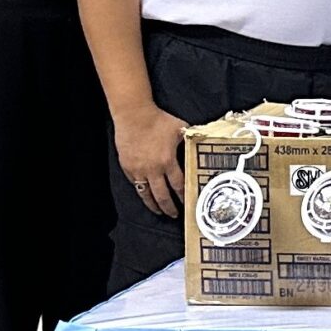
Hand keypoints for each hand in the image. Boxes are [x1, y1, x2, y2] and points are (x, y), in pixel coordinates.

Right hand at [114, 102, 189, 217]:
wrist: (133, 115)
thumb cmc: (157, 119)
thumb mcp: (180, 128)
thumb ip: (190, 139)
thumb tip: (203, 140)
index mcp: (168, 161)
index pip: (179, 185)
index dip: (184, 196)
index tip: (187, 204)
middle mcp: (153, 169)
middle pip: (162, 195)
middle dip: (169, 208)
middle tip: (174, 215)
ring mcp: (139, 170)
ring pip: (146, 194)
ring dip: (154, 205)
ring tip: (159, 211)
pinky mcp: (127, 167)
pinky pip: (135, 184)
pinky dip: (141, 191)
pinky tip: (145, 195)